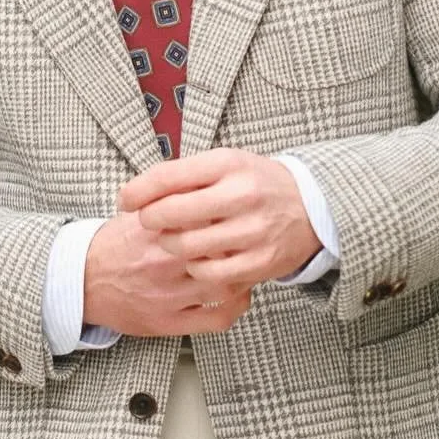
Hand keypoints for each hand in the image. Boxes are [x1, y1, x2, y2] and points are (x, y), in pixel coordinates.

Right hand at [82, 209, 253, 337]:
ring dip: (241, 273)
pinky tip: (238, 294)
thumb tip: (208, 184)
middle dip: (238, 243)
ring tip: (242, 263)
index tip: (235, 211)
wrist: (82, 282)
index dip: (227, 214)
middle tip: (245, 237)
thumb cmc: (115, 245)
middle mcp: (163, 262)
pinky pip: (217, 318)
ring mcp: (168, 295)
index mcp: (156, 229)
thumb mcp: (139, 213)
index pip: (206, 217)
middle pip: (220, 249)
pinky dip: (236, 306)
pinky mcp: (170, 322)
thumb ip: (171, 200)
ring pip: (225, 284)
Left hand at [117, 148, 321, 289]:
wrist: (312, 206)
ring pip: (187, 246)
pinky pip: (210, 274)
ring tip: (173, 241)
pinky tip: (197, 260)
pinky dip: (196, 269)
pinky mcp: (260, 261)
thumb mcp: (225, 165)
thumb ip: (186, 176)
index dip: (138, 191)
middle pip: (172, 213)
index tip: (125, 200)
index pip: (168, 176)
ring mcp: (252, 230)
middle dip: (150, 219)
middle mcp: (241, 195)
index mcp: (228, 164)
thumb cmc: (256, 184)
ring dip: (170, 245)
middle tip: (148, 222)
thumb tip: (139, 193)